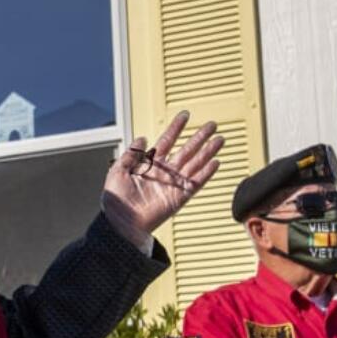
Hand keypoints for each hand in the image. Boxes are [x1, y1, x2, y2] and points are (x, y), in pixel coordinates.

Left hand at [100, 112, 223, 239]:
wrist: (121, 222)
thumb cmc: (116, 201)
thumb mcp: (117, 171)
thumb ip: (130, 154)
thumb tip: (141, 138)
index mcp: (150, 164)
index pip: (167, 141)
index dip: (176, 128)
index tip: (185, 115)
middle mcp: (165, 172)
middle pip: (187, 150)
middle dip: (199, 137)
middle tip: (212, 124)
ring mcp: (174, 184)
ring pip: (195, 163)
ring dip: (208, 151)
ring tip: (219, 139)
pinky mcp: (179, 197)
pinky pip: (196, 183)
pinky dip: (206, 173)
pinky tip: (215, 162)